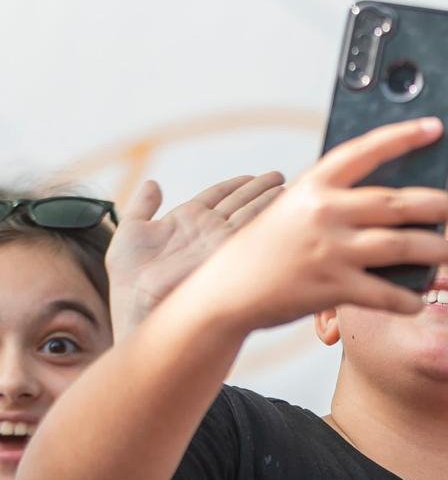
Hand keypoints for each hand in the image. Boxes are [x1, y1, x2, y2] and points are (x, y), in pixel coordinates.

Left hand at [106, 172, 284, 335]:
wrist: (136, 303)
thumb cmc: (128, 278)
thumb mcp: (129, 231)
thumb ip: (142, 206)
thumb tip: (153, 184)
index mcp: (187, 220)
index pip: (219, 195)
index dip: (237, 185)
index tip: (253, 176)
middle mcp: (208, 228)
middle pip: (240, 201)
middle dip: (260, 189)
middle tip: (280, 177)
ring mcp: (219, 239)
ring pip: (250, 211)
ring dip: (269, 198)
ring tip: (287, 187)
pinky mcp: (228, 250)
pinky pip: (251, 227)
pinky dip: (267, 215)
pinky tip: (280, 205)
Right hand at [173, 117, 447, 334]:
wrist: (225, 291)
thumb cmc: (268, 247)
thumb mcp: (294, 210)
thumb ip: (336, 201)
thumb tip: (398, 203)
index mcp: (313, 186)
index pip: (365, 151)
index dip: (402, 136)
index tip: (435, 126)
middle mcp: (323, 212)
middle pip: (397, 203)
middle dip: (440, 205)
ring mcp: (329, 250)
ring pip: (402, 245)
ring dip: (438, 250)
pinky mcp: (331, 287)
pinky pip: (386, 292)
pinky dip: (409, 297)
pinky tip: (421, 298)